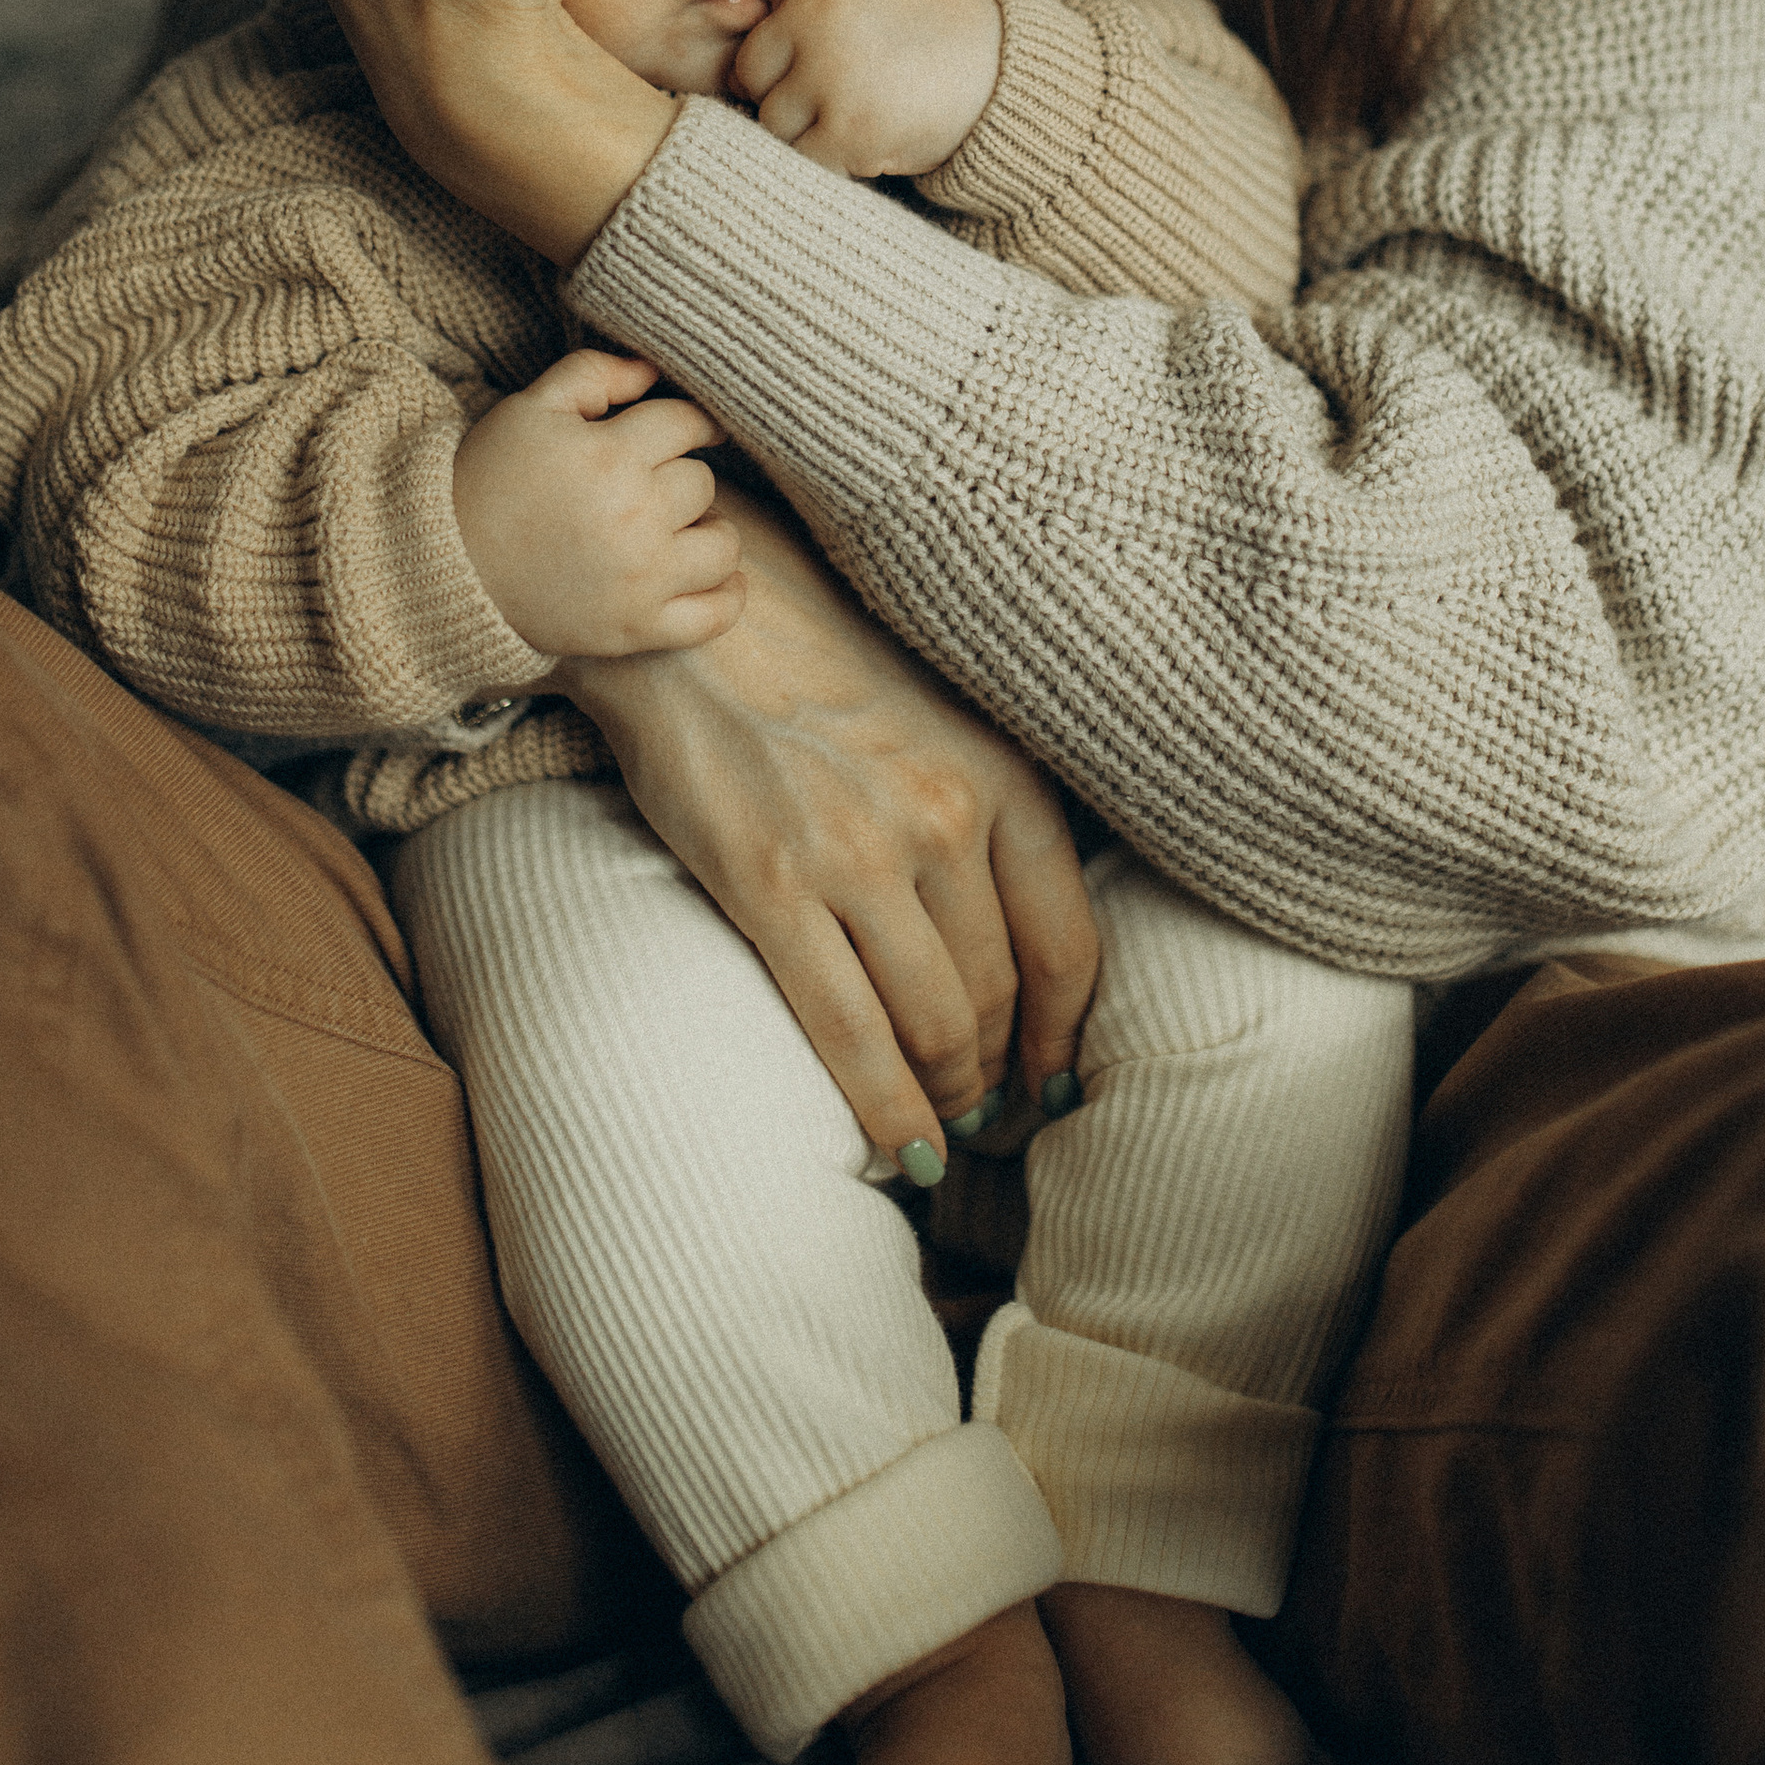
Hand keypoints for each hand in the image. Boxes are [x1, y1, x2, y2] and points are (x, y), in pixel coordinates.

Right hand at [451, 349, 744, 659]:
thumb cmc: (489, 481)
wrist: (445, 571)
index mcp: (609, 456)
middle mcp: (635, 517)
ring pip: (724, 544)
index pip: (686, 424)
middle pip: (702, 483)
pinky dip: (727, 596)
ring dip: (707, 531)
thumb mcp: (529, 408)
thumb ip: (593, 373)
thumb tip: (653, 370)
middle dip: (678, 476)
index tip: (680, 431)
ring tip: (675, 528)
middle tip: (646, 484)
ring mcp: (641, 580)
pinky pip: (716, 615)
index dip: (687, 421)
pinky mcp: (637, 629)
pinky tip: (715, 577)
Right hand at [561, 489, 1097, 1170]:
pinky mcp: (772, 885)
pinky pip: (847, 1034)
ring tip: (941, 1128)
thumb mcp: (944, 717)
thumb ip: (988, 811)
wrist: (695, 614)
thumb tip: (1019, 941)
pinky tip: (899, 1150)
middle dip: (1000, 1073)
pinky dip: (882, 1109)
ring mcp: (860, 855)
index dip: (1065, 1033)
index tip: (1055, 1076)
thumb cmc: (821, 666)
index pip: (1069, 945)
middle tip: (988, 1113)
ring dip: (945, 1097)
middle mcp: (946, 817)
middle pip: (1000, 996)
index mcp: (1001, 773)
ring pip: (933, 1027)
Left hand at [732, 0, 1003, 178]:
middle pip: (755, 89)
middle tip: (840, 107)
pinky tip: (875, 142)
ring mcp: (832, 76)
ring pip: (775, 129)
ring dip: (810, 138)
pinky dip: (837, 163)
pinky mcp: (851, 128)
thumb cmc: (930, 31)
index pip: (753, 50)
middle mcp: (816, 23)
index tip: (817, 85)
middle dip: (789, 106)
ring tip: (859, 122)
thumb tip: (719, 13)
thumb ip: (800, 0)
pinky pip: (809, 161)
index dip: (779, 77)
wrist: (1006, 69)